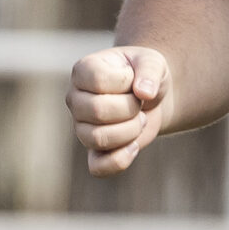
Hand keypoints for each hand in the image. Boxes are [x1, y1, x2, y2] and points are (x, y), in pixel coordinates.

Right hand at [68, 47, 172, 175]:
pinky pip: (98, 167)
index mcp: (83, 71)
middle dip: (131, 109)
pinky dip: (120, 161)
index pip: (98, 80)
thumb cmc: (144, 74)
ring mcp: (81, 127)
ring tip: (139, 120)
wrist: (150, 95)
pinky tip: (135, 147)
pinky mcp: (94, 151)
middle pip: (97, 111)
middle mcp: (75, 99)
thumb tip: (144, 92)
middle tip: (140, 103)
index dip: (125, 82)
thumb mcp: (153, 62)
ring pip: (98, 139)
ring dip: (130, 131)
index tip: (133, 79)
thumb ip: (150, 70)